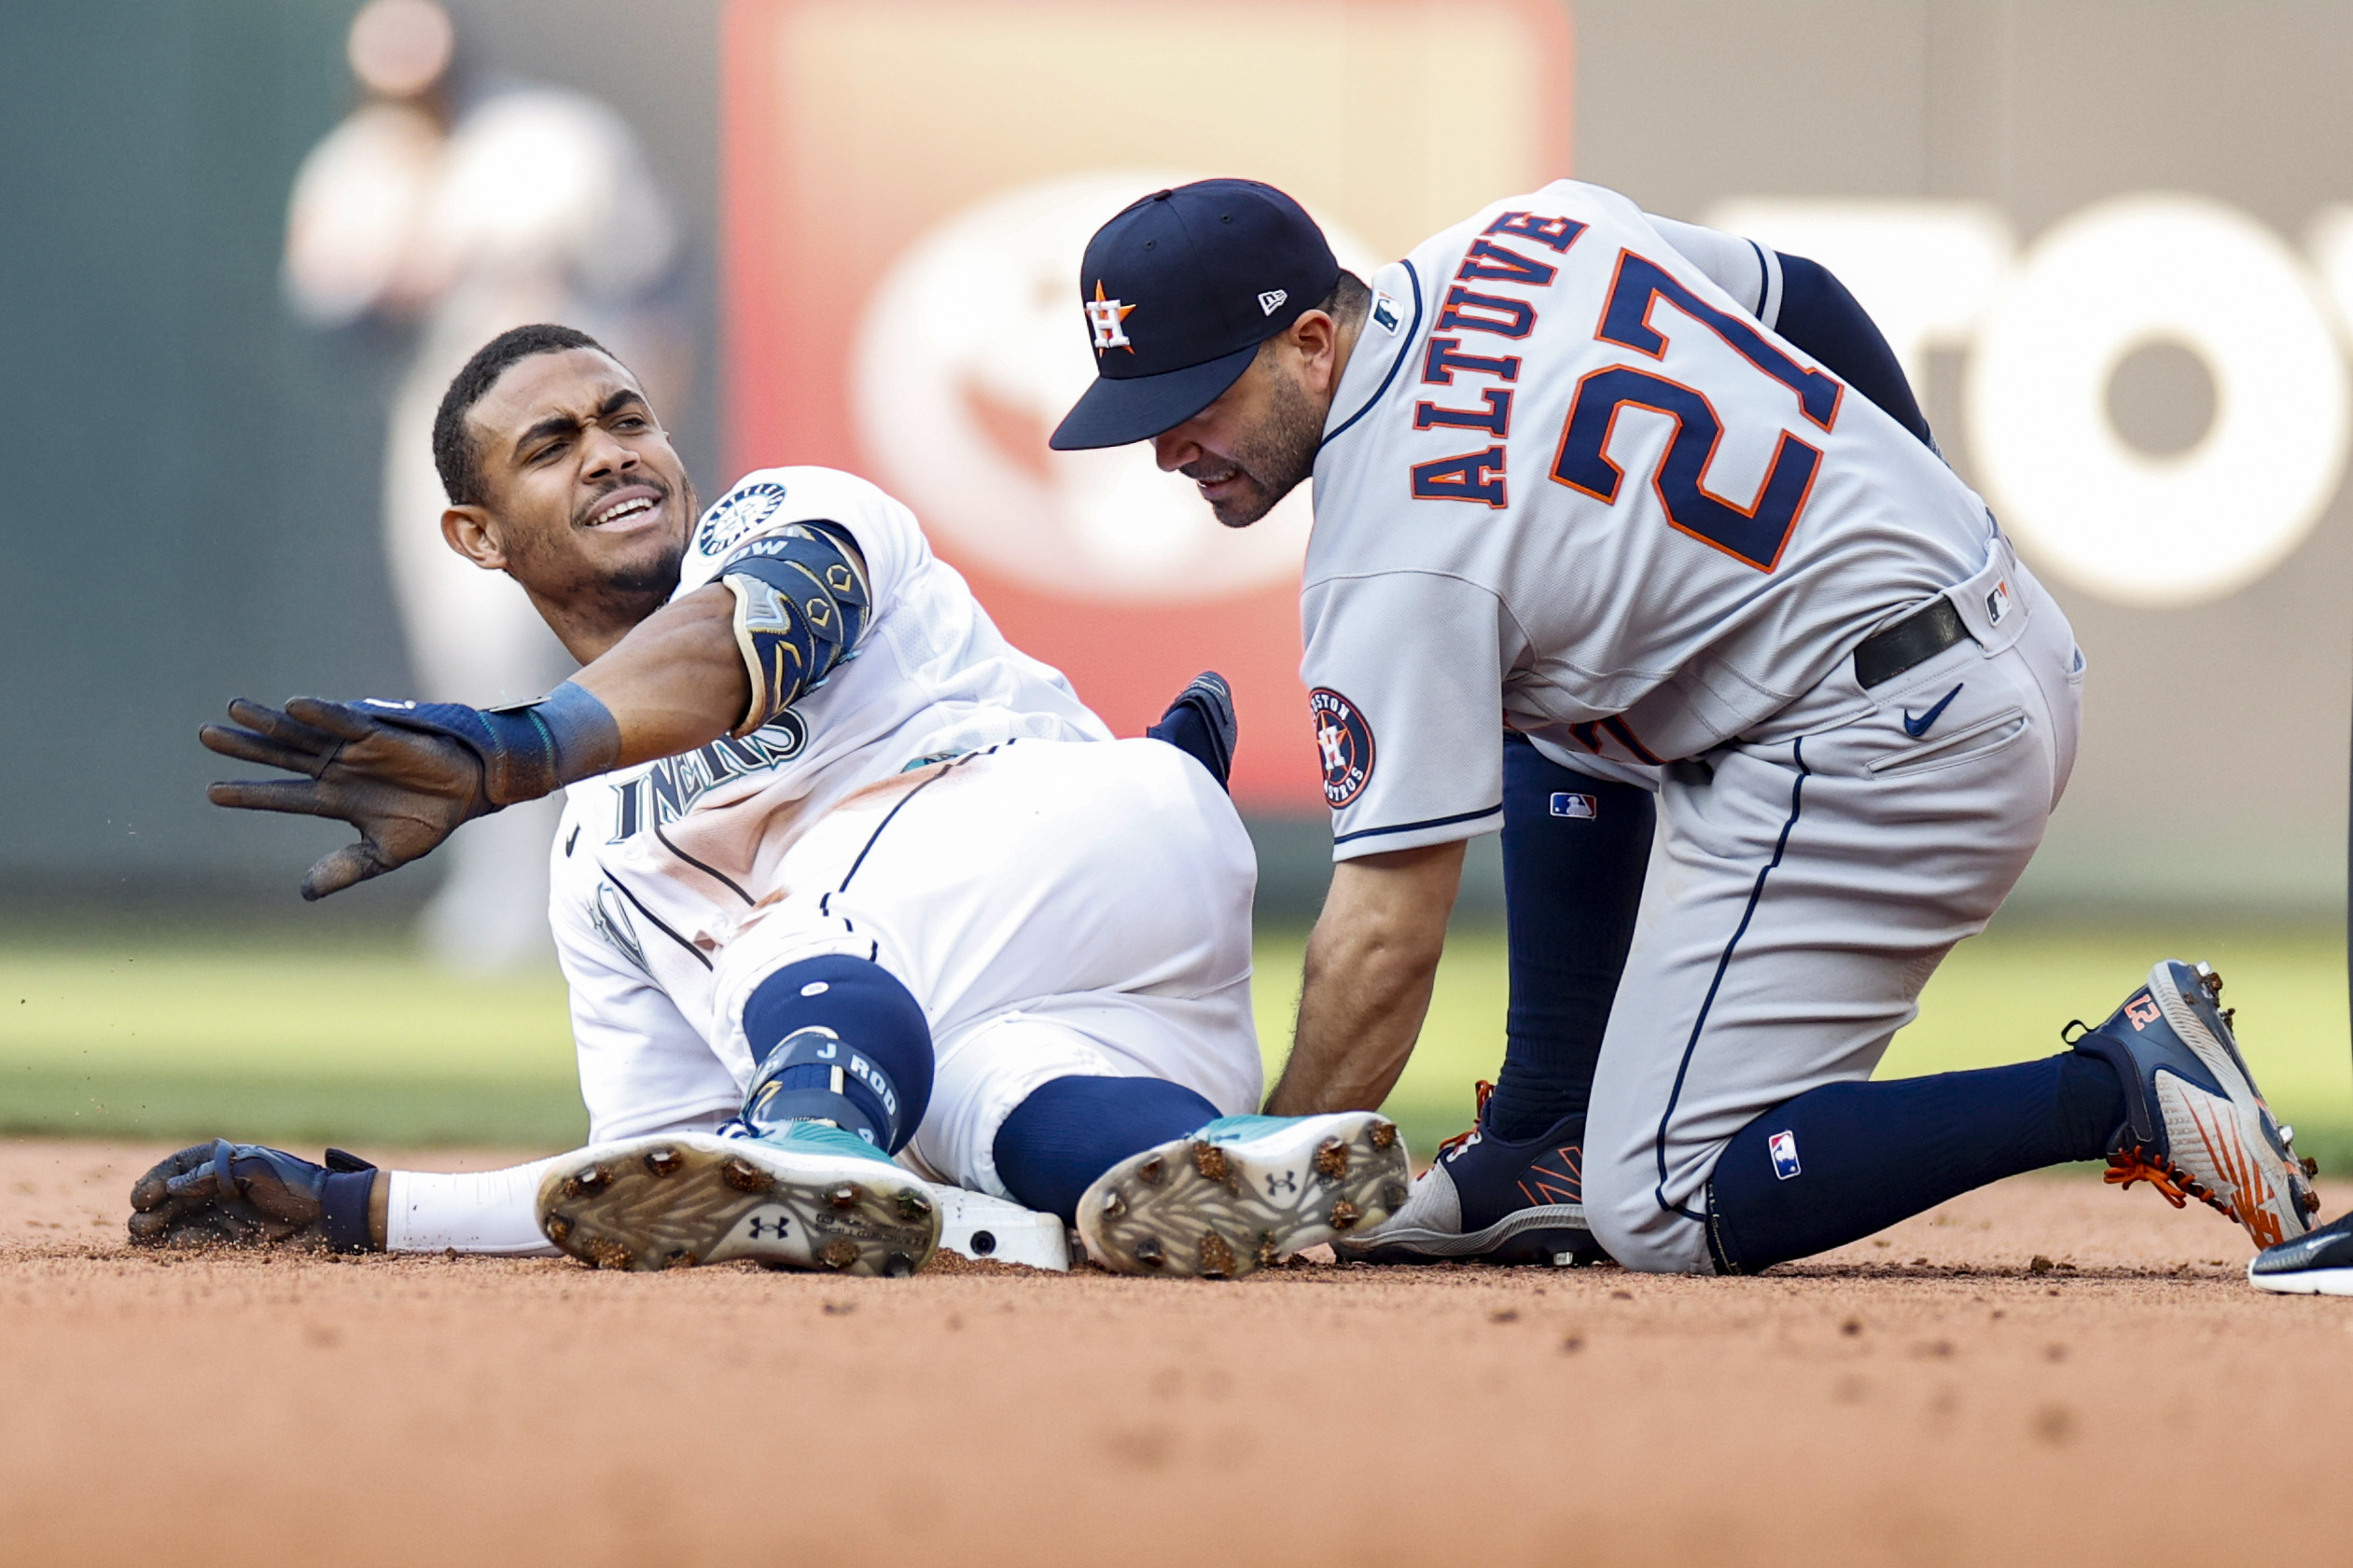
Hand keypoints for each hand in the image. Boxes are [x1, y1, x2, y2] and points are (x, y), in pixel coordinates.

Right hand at [126, 1140, 363, 1248]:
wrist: (331, 1215)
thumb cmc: (296, 1184)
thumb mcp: (254, 1170)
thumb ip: (212, 1175)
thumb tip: (173, 1185)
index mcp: (227, 1163)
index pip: (181, 1166)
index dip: (158, 1179)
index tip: (141, 1197)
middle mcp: (222, 1188)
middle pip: (175, 1197)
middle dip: (153, 1209)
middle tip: (139, 1224)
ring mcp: (228, 1214)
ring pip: (182, 1221)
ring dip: (160, 1228)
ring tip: (143, 1237)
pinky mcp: (236, 1239)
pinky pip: (201, 1241)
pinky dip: (183, 1242)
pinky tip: (172, 1244)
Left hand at [201, 697, 493, 898]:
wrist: (470, 795)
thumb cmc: (429, 821)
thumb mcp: (384, 855)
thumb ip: (344, 869)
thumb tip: (304, 893)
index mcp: (334, 799)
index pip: (281, 795)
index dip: (247, 794)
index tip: (211, 793)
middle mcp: (336, 769)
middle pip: (280, 756)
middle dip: (244, 746)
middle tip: (205, 735)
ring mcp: (353, 749)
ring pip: (301, 734)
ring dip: (268, 722)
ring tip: (233, 710)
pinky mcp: (377, 734)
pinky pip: (343, 721)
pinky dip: (321, 714)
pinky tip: (294, 706)